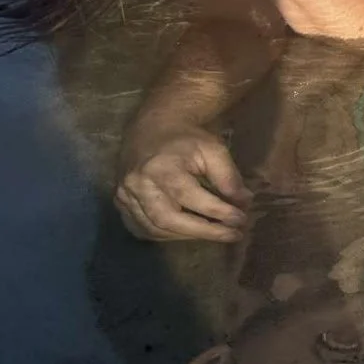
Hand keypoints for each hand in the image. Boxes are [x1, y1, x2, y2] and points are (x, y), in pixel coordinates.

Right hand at [115, 128, 252, 241]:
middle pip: (170, 219)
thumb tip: (244, 203)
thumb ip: (228, 176)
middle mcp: (138, 184)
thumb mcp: (212, 149)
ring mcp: (125, 196)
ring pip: (156, 229)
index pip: (192, 198)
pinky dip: (167, 234)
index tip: (241, 220)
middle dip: (204, 232)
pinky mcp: (120, 203)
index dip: (218, 212)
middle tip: (231, 235)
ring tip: (215, 233)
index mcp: (161, 167)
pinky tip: (188, 232)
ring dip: (188, 235)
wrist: (151, 128)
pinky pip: (143, 229)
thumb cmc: (185, 139)